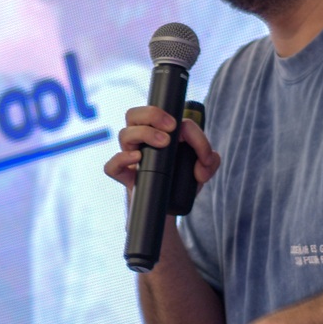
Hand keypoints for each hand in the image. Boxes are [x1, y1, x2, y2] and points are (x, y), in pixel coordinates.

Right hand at [104, 106, 220, 194]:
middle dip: (152, 114)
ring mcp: (130, 157)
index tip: (192, 137)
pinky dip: (121, 159)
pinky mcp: (123, 176)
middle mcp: (141, 140)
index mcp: (157, 132)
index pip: (163, 115)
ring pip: (124, 134)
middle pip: (134, 114)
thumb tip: (205, 159)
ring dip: (144, 133)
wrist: (168, 209)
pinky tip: (137, 158)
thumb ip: (210, 161)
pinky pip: (112, 166)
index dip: (182, 124)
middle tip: (171, 127)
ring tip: (163, 143)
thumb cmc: (181, 183)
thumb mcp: (202, 172)